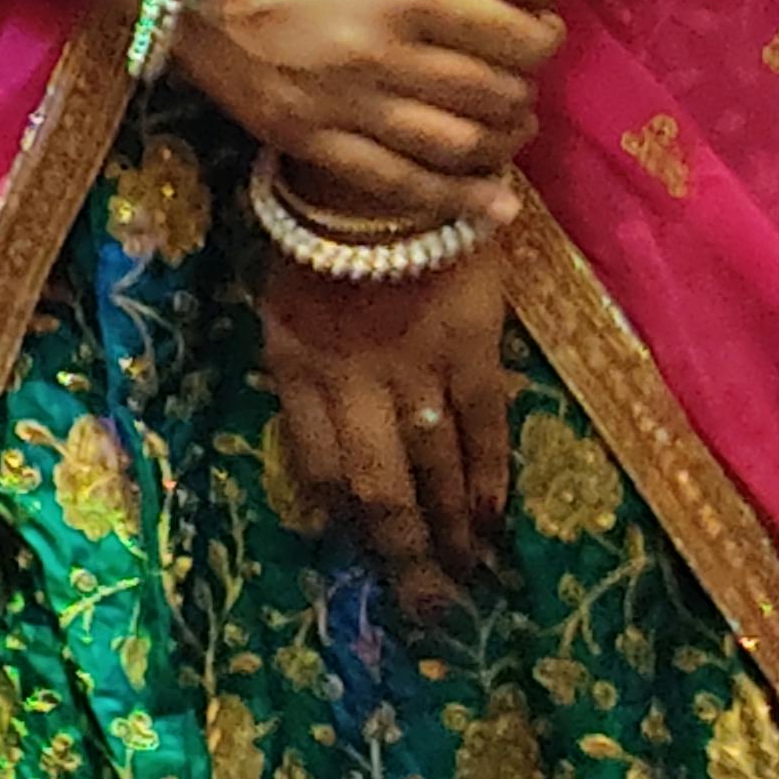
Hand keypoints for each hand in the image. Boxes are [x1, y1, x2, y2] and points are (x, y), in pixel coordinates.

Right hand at [171, 0, 559, 190]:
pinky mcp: (305, 139)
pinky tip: (489, 208)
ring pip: (456, 147)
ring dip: (501, 147)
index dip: (544, 41)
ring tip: (508, 134)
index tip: (540, 33)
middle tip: (520, 83)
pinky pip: (393, 184)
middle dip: (524, 93)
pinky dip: (452, 201)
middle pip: (493, 96)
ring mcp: (344, 106)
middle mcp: (385, 57)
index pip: (515, 39)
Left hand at [255, 222, 521, 600]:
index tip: (355, 556)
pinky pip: (484, 428)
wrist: (386, 172)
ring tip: (462, 578)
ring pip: (433, 470)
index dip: (339, 519)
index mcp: (294, 366)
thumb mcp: (286, 306)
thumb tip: (326, 459)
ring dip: (449, 531)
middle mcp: (349, 379)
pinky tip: (493, 522)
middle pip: (377, 490)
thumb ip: (305, 377)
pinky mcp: (472, 347)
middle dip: (401, 554)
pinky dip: (489, 478)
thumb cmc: (325, 235)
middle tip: (423, 607)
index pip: (317, 467)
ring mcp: (414, 366)